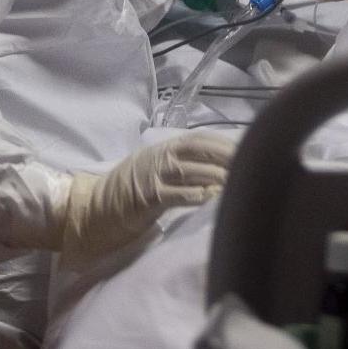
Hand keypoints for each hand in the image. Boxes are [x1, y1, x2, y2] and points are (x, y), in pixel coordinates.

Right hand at [52, 133, 238, 261]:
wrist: (93, 209)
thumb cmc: (130, 193)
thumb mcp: (158, 171)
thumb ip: (184, 167)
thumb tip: (220, 169)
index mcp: (165, 148)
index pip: (202, 139)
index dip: (226, 144)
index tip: (250, 151)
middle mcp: (161, 156)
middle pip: (201, 149)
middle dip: (228, 157)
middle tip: (253, 167)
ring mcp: (153, 175)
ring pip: (192, 169)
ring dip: (218, 176)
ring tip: (240, 184)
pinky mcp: (147, 196)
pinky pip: (176, 193)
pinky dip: (196, 194)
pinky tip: (213, 198)